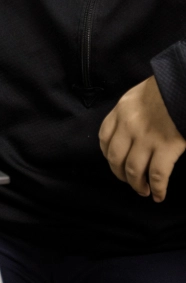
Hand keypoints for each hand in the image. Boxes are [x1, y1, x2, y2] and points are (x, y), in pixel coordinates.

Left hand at [99, 76, 185, 201]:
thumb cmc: (163, 90)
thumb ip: (128, 114)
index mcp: (120, 111)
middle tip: (130, 182)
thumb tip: (127, 134)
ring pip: (134, 170)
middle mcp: (128, 126)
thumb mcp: (136, 96)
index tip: (116, 164)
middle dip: (121, 175)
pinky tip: (159, 195)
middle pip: (116, 159)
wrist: (181, 86)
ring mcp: (146, 138)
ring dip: (137, 185)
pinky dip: (158, 189)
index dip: (108, 156)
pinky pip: (158, 175)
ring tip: (143, 190)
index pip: (104, 139)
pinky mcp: (166, 147)